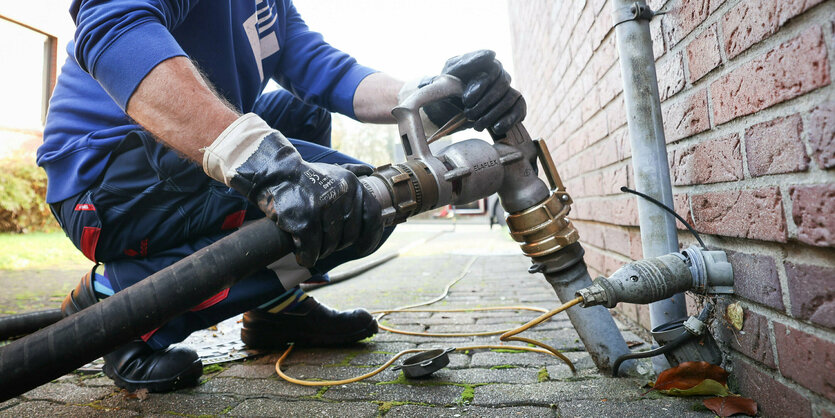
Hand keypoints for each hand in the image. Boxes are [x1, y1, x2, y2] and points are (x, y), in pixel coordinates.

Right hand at [203, 114, 382, 266]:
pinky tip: (302, 256)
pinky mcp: (304, 221)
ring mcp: (323, 209)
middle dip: (338, 245)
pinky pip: (312, 250)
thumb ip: (353, 171)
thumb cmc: (304, 178)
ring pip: (331, 245)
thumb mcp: (334, 170)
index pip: (372, 216)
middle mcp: (341, 195)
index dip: (370, 237)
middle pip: (350, 235)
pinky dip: (307, 257)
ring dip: (321, 252)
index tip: (363, 248)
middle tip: (325, 245)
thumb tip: (370, 170)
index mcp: (352, 184)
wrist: (273, 175)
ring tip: (312, 248)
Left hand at [422, 50, 525, 135]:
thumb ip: (469, 61)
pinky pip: (519, 111)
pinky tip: (496, 128)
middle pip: (502, 86)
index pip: (494, 70)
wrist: (447, 109)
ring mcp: (509, 91)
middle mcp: (501, 76)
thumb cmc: (449, 87)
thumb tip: (492, 55)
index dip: (481, 86)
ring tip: (477, 125)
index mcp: (488, 64)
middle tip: (469, 114)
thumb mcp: (453, 71)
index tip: (467, 101)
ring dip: (492, 114)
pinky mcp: (515, 107)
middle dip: (485, 103)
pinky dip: (508, 120)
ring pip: (509, 100)